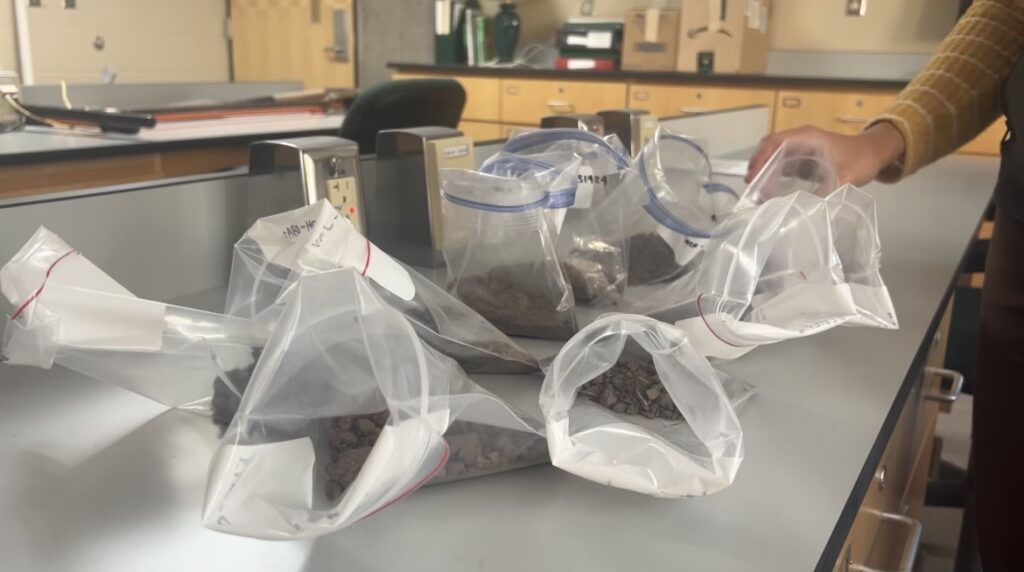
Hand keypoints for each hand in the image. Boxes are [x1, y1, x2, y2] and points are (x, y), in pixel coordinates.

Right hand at [745, 122, 906, 185]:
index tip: (753, 177)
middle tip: (751, 188)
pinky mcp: (804, 159)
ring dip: (765, 172)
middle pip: (770, 149)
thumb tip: (805, 210)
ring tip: (758, 192)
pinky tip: (773, 192)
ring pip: (775, 157)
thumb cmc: (861, 159)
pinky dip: (775, 177)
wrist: (875, 153)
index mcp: (807, 137)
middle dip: (758, 167)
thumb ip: (826, 192)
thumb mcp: (846, 177)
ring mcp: (802, 149)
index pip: (775, 142)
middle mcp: (800, 140)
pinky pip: (784, 165)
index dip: (760, 158)